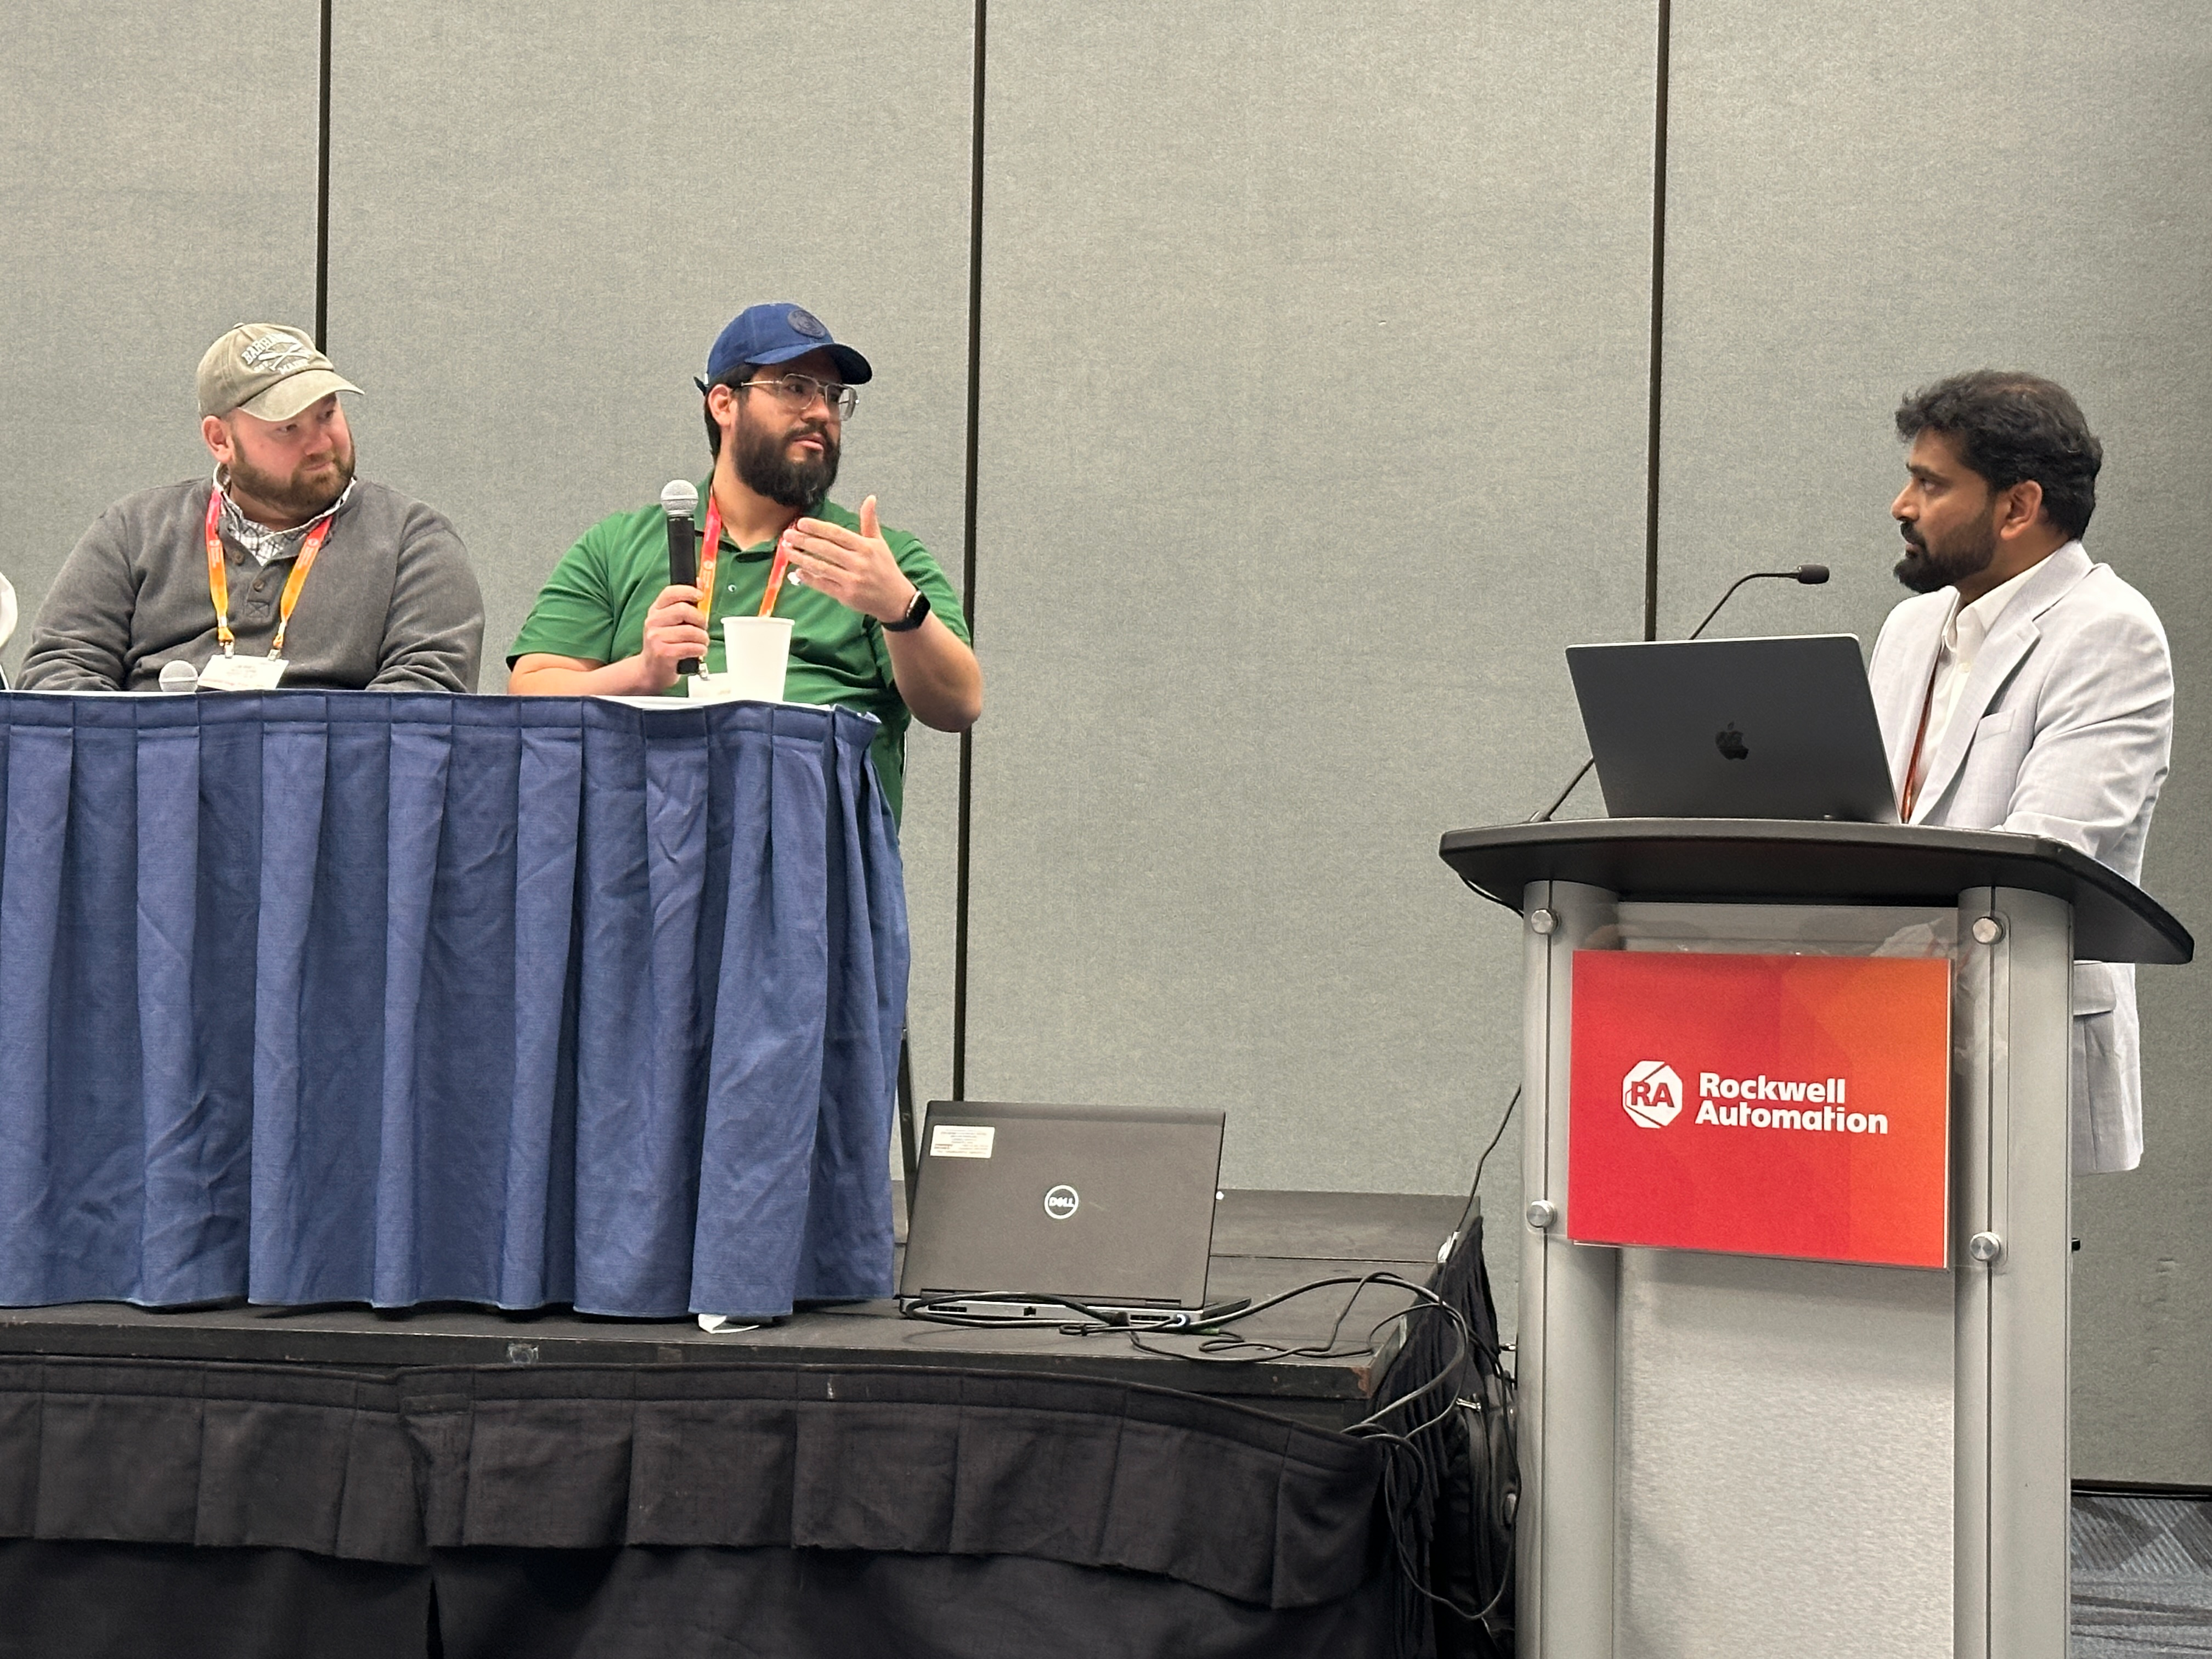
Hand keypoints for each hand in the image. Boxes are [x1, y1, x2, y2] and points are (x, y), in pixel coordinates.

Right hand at [631, 583, 708, 691]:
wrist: (650, 671)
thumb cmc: (664, 645)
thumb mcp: (669, 623)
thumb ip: (682, 606)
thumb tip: (700, 585)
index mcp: (655, 610)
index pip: (670, 593)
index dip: (688, 591)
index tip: (700, 596)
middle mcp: (653, 622)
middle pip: (683, 610)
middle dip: (700, 619)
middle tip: (703, 627)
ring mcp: (656, 637)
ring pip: (691, 631)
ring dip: (703, 638)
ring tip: (701, 643)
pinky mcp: (663, 653)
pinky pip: (691, 647)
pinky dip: (700, 650)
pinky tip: (698, 652)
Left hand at [782, 497, 916, 623]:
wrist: (896, 600)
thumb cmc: (886, 569)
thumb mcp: (879, 543)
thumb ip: (870, 521)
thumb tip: (870, 498)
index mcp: (865, 547)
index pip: (836, 534)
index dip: (817, 527)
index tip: (801, 523)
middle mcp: (858, 562)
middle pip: (825, 549)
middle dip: (803, 541)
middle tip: (787, 535)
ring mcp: (852, 580)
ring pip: (821, 567)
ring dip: (802, 558)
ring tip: (787, 551)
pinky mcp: (846, 595)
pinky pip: (823, 585)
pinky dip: (809, 578)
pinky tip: (798, 572)